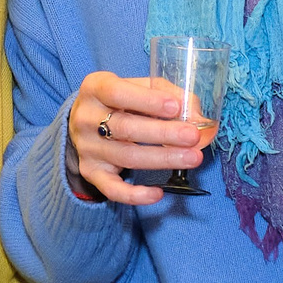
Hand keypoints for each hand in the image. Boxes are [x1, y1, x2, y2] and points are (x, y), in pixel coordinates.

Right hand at [67, 72, 208, 207]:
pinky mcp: (91, 172)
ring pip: (126, 157)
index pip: (117, 93)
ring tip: (192, 158)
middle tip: (193, 136)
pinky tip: (158, 193)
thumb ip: (167, 94)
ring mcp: (87, 147)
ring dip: (162, 159)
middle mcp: (85, 118)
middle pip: (125, 128)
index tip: (175, 107)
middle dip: (163, 133)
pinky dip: (135, 194)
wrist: (86, 121)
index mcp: (94, 89)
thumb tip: (197, 116)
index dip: (147, 100)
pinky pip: (111, 189)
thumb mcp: (138, 87)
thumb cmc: (120, 100)